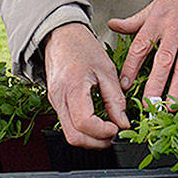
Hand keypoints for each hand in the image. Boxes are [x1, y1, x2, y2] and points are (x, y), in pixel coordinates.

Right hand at [43, 23, 128, 147]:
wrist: (60, 35)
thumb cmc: (82, 46)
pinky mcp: (55, 103)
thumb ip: (115, 99)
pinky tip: (97, 123)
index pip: (84, 123)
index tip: (117, 128)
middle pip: (74, 136)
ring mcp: (54, 102)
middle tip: (114, 136)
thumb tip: (123, 123)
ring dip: (90, 139)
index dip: (103, 132)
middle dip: (96, 143)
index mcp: (72, 87)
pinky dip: (83, 130)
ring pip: (69, 134)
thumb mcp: (106, 69)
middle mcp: (58, 98)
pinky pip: (68, 125)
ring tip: (108, 130)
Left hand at [108, 0, 177, 102]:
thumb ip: (134, 21)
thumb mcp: (153, 7)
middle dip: (155, 85)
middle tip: (149, 106)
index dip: (131, 67)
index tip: (124, 86)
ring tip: (171, 108)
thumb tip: (111, 25)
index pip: (140, 47)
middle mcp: (174, 29)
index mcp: (156, 22)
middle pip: (163, 61)